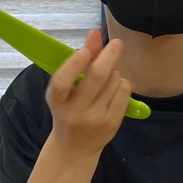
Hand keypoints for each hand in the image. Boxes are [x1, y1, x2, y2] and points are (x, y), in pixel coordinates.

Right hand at [45, 29, 130, 157]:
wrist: (75, 148)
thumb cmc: (68, 111)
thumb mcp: (66, 90)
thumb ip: (79, 61)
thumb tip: (95, 34)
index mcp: (57, 102)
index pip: (62, 82)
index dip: (74, 64)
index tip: (85, 51)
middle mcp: (76, 112)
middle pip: (97, 77)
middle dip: (109, 55)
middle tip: (116, 43)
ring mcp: (96, 119)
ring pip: (114, 80)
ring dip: (113, 73)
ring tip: (105, 80)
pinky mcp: (113, 123)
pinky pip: (124, 91)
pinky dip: (121, 84)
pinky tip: (114, 88)